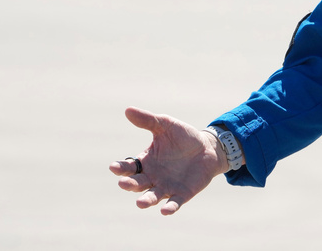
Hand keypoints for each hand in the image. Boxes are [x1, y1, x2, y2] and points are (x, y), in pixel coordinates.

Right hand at [109, 107, 228, 214]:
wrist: (208, 147)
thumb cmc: (183, 137)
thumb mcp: (166, 125)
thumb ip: (148, 120)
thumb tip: (128, 110)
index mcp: (145, 162)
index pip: (129, 167)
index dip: (120, 168)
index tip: (113, 167)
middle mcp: (152, 177)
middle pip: (137, 184)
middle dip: (130, 184)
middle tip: (124, 183)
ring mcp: (166, 187)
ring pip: (152, 196)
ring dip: (146, 200)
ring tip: (140, 203)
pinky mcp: (182, 194)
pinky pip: (174, 203)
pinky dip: (169, 208)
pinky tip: (165, 211)